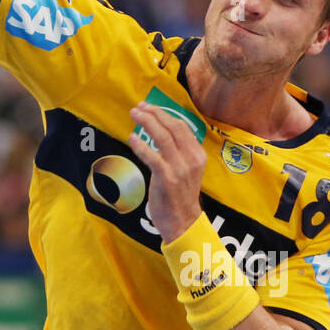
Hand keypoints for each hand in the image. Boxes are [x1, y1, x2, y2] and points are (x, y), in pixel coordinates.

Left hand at [127, 104, 207, 239]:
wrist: (183, 223)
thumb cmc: (180, 196)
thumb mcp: (186, 171)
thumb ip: (178, 153)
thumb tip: (160, 132)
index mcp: (198, 155)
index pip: (182, 126)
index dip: (165, 113)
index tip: (150, 107)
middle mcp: (191, 159)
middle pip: (172, 127)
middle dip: (154, 113)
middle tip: (139, 107)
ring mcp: (180, 168)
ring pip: (163, 137)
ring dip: (147, 122)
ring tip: (134, 114)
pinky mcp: (167, 178)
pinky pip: (152, 156)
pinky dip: (140, 145)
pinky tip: (132, 138)